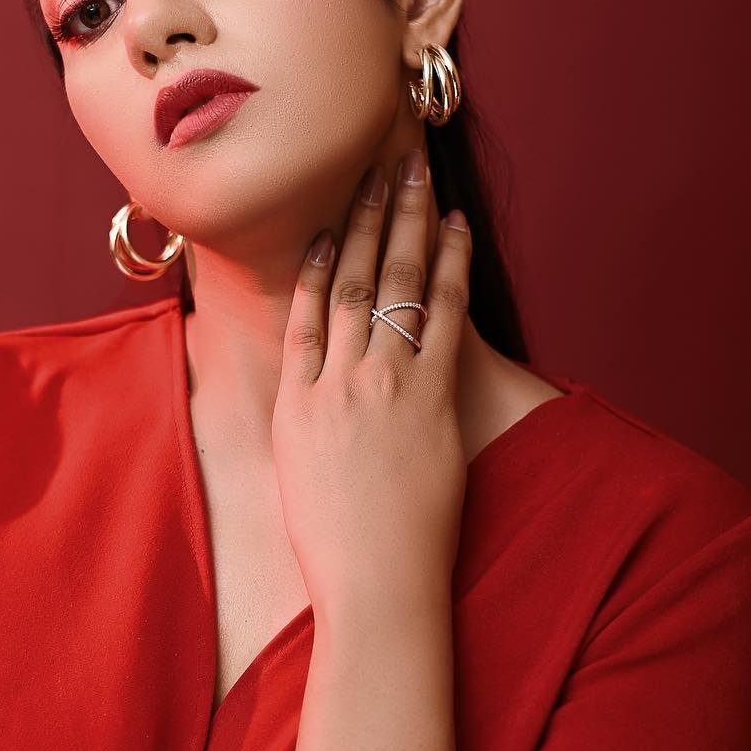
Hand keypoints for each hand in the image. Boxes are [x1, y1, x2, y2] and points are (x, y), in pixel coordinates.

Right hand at [275, 149, 472, 613]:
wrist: (373, 588)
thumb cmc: (338, 551)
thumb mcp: (300, 481)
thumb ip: (306, 428)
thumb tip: (317, 402)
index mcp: (297, 404)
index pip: (307, 308)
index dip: (321, 254)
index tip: (330, 214)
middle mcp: (333, 383)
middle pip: (349, 279)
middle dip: (364, 215)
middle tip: (378, 162)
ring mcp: (381, 387)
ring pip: (391, 283)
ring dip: (404, 221)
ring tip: (413, 173)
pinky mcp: (430, 400)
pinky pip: (440, 316)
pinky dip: (446, 267)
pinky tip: (453, 231)